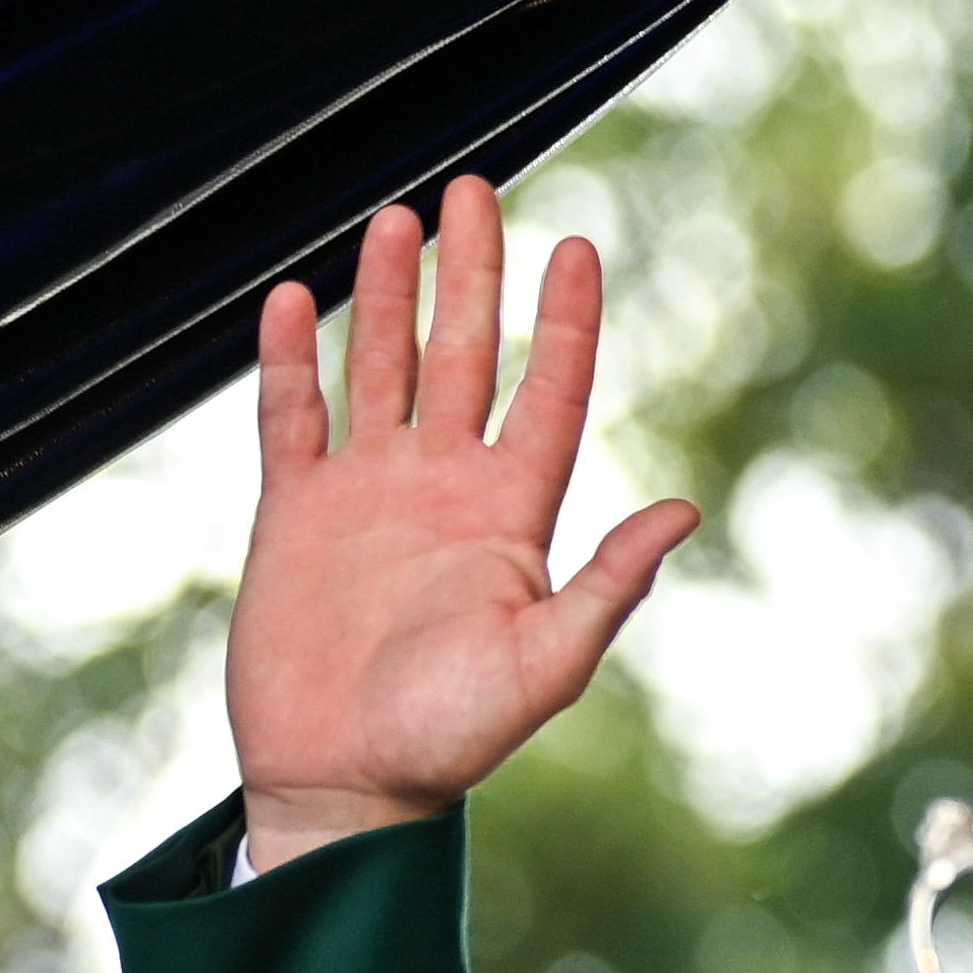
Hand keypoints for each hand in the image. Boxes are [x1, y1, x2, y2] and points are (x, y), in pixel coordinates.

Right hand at [223, 185, 696, 873]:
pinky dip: (289, 360)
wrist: (348, 783)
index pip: (551, 390)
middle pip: (466, 354)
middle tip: (480, 189)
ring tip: (398, 217)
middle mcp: (445, 484)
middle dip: (474, 274)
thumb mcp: (549, 662)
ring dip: (388, 296)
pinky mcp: (295, 513)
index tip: (578, 247)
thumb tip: (685, 510)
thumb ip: (610, 585)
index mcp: (513, 511)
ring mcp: (368, 492)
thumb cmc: (455, 737)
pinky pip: (292, 418)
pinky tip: (287, 298)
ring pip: (382, 367)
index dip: (565, 321)